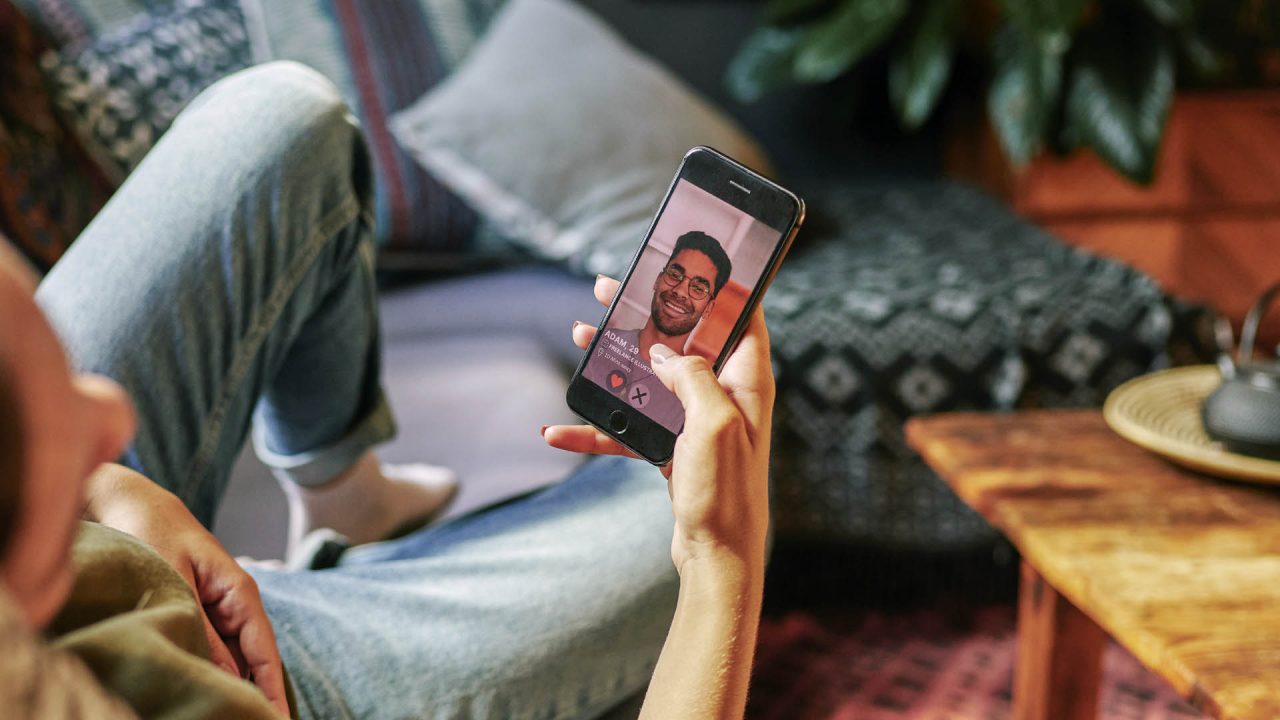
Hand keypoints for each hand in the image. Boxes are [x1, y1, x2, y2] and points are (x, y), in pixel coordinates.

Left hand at [84, 464, 288, 716]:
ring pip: (232, 657)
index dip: (271, 689)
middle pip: (253, 660)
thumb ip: (201, 629)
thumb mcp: (175, 582)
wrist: (131, 504)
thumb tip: (225, 677)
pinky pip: (213, 648)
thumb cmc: (151, 533)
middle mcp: (235, 603)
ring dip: (232, 684)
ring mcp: (218, 608)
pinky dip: (212, 670)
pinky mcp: (201, 612)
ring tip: (231, 712)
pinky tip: (207, 689)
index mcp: (239, 591)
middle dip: (255, 694)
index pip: (264, 651)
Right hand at [544, 276, 773, 572]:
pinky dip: (597, 427)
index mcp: (745, 381)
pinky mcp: (672, 448)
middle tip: (610, 290)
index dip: (720, 286)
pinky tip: (558, 431)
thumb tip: (665, 354)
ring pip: (649, 378)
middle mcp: (723, 396)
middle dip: (646, 315)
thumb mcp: (714, 423)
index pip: (741, 317)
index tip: (691, 261)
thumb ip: (691, 377)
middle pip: (682, 340)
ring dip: (613, 362)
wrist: (717, 556)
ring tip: (579, 337)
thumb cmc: (727, 492)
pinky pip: (629, 428)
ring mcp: (696, 422)